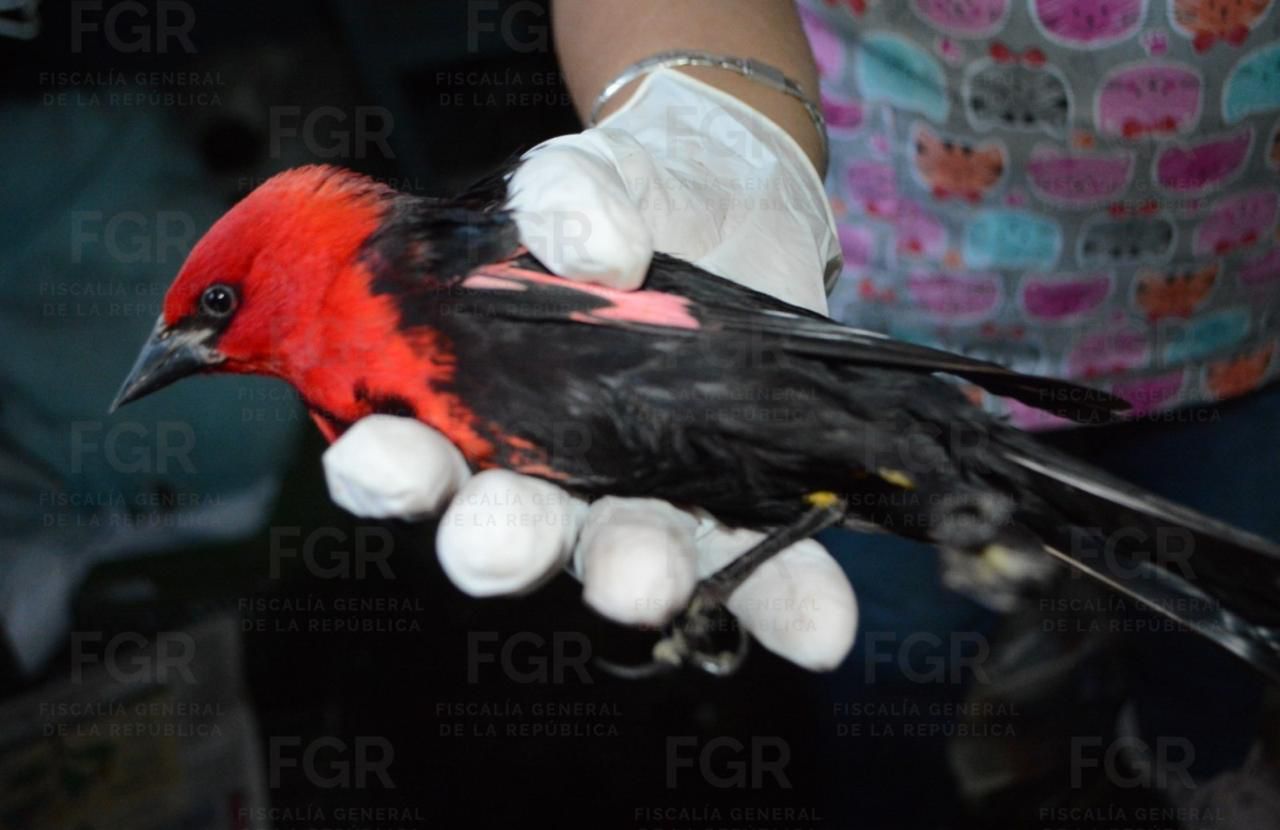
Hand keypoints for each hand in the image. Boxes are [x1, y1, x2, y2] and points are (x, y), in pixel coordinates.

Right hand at [323, 70, 853, 669]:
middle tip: (499, 545)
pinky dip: (785, 598)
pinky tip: (817, 630)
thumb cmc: (623, 201)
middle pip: (512, 530)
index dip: (385, 470)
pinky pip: (760, 565)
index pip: (410, 455)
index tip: (379, 459)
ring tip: (644, 581)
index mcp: (477, 404)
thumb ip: (572, 192)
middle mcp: (550, 473)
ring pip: (625, 558)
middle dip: (500, 544)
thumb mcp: (590, 175)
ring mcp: (645, 494)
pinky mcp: (738, 501)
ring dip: (632, 577)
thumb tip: (592, 247)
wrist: (727, 204)